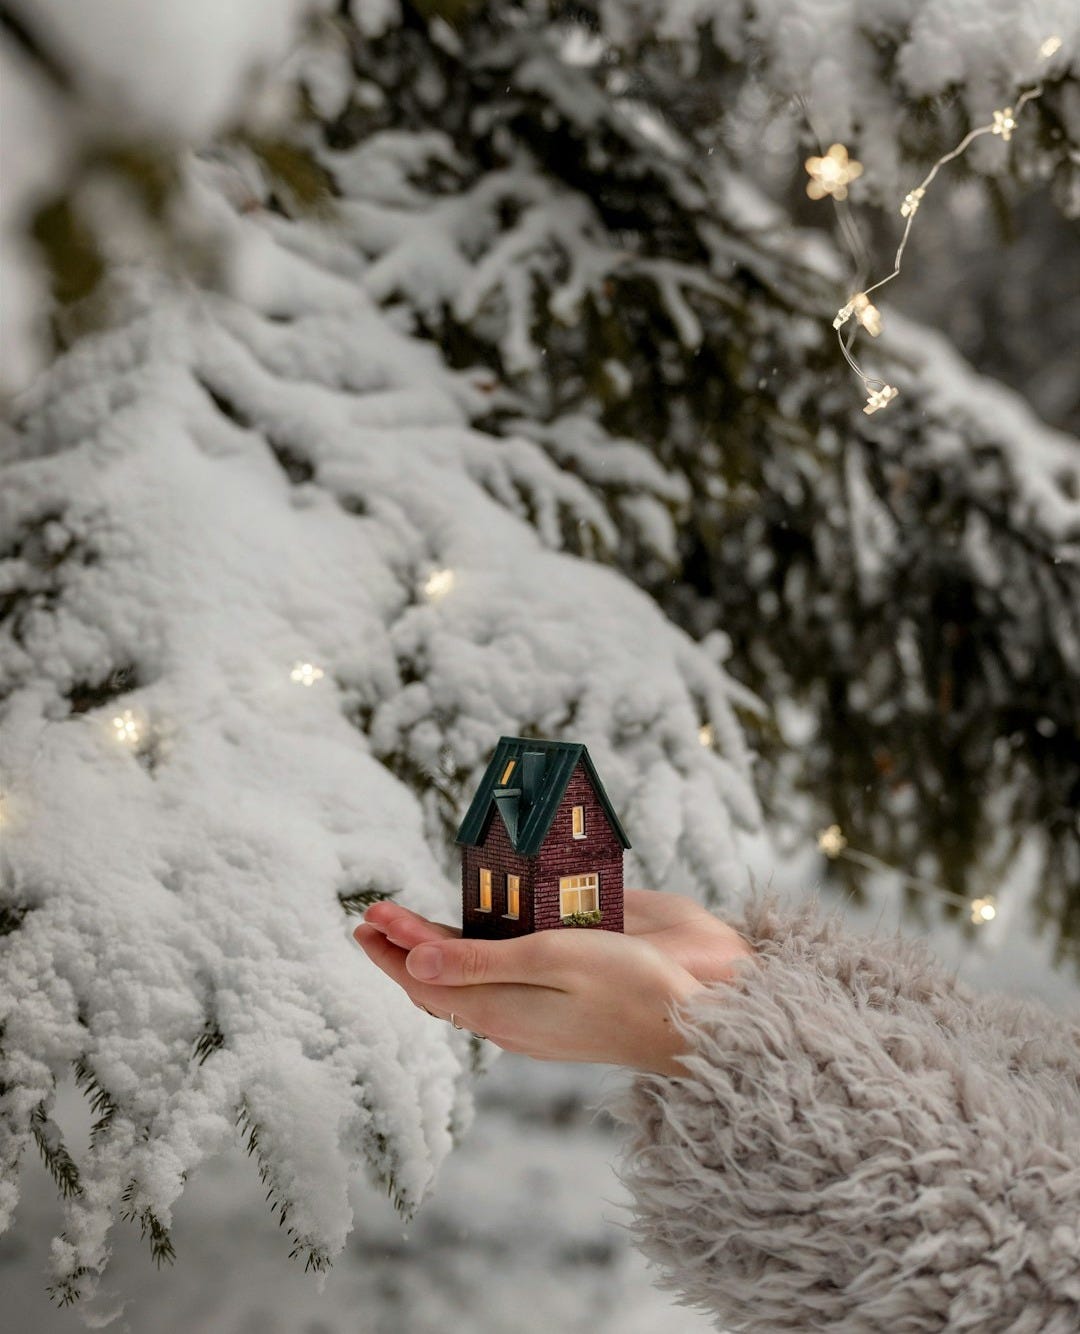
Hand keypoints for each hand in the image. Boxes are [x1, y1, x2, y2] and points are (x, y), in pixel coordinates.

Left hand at [353, 891, 753, 1075]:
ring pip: (466, 990)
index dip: (392, 948)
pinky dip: (472, 965)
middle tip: (373, 918)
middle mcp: (508, 1023)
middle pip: (440, 985)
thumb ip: (482, 960)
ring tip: (410, 928)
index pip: (426, 979)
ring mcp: (531, 1024)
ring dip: (435, 956)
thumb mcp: (553, 959)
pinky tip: (476, 947)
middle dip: (404, 950)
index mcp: (500, 1010)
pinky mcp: (554, 1018)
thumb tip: (414, 960)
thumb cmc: (631, 984)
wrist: (691, 1027)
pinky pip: (495, 992)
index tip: (363, 918)